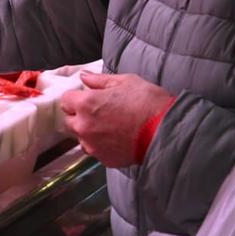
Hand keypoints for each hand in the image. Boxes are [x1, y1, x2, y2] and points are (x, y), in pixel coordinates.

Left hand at [59, 72, 173, 166]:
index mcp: (86, 104)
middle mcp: (84, 126)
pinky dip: (102, 147)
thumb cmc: (149, 103)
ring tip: (110, 128)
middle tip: (99, 113)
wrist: (169, 131)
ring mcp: (93, 145)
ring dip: (90, 133)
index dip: (77, 98)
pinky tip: (117, 140)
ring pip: (82, 138)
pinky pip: (96, 152)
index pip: (65, 100)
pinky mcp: (105, 159)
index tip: (88, 99)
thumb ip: (100, 80)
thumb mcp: (126, 82)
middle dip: (80, 116)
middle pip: (70, 121)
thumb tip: (84, 76)